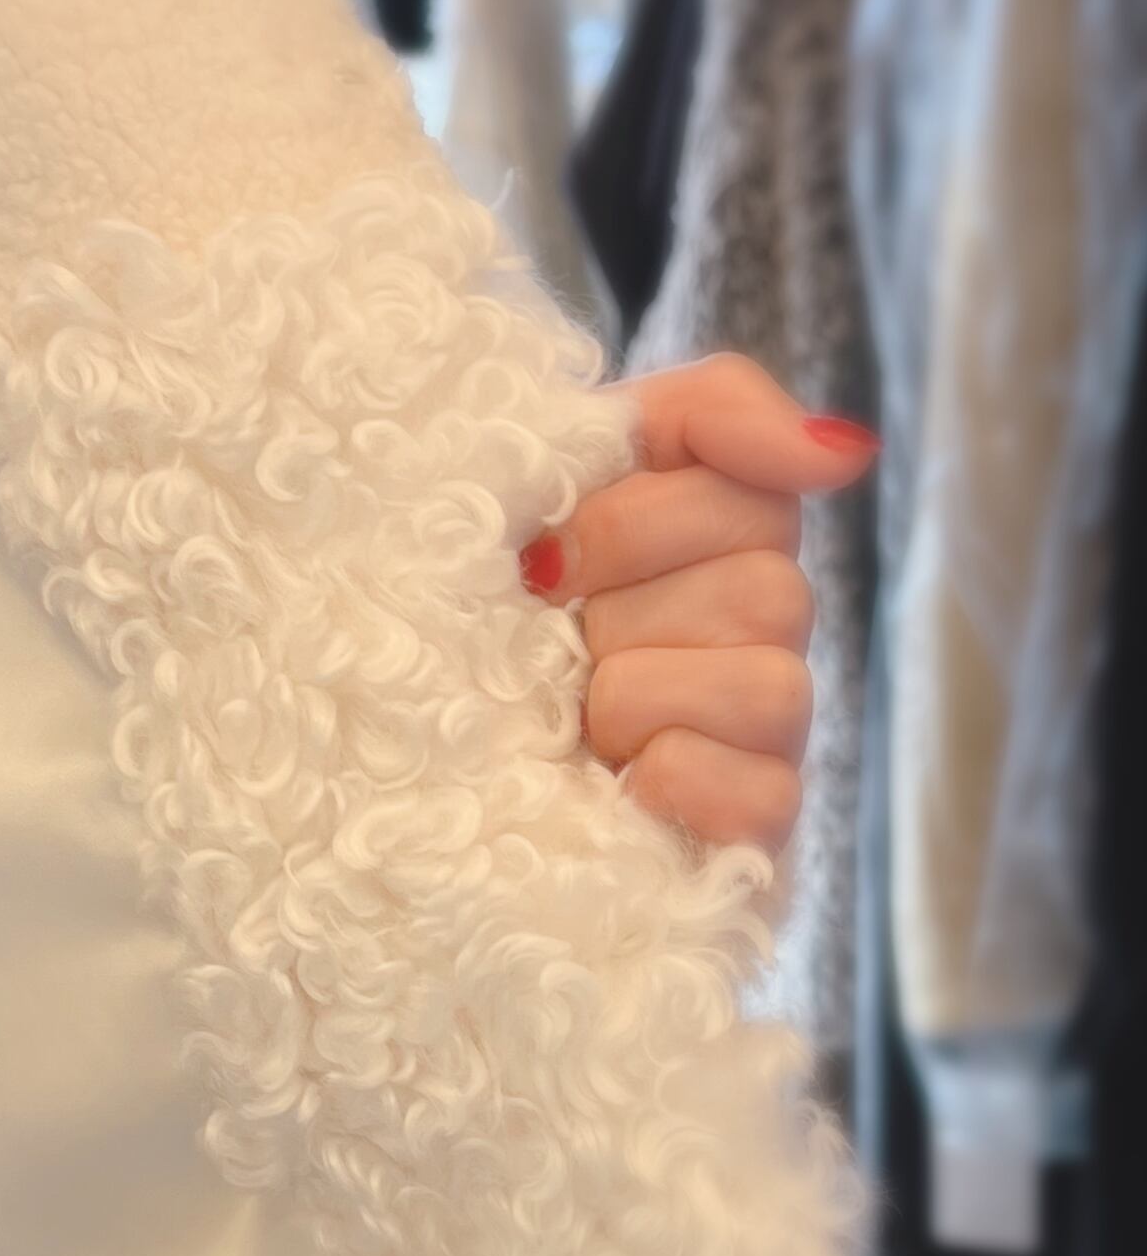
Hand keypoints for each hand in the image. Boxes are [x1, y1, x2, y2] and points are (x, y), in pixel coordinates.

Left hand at [519, 355, 878, 856]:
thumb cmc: (481, 617)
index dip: (635, 522)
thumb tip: (841, 449)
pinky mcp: (755, 835)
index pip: (760, 484)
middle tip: (556, 648)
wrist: (415, 780)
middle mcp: (763, 627)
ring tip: (575, 724)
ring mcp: (767, 736)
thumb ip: (699, 420)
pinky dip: (669, 782)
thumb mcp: (549, 481)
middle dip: (623, 614)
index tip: (544, 561)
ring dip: (634, 700)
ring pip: (772, 685)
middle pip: (771, 586)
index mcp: (720, 528)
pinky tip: (617, 783)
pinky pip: (759, 794)